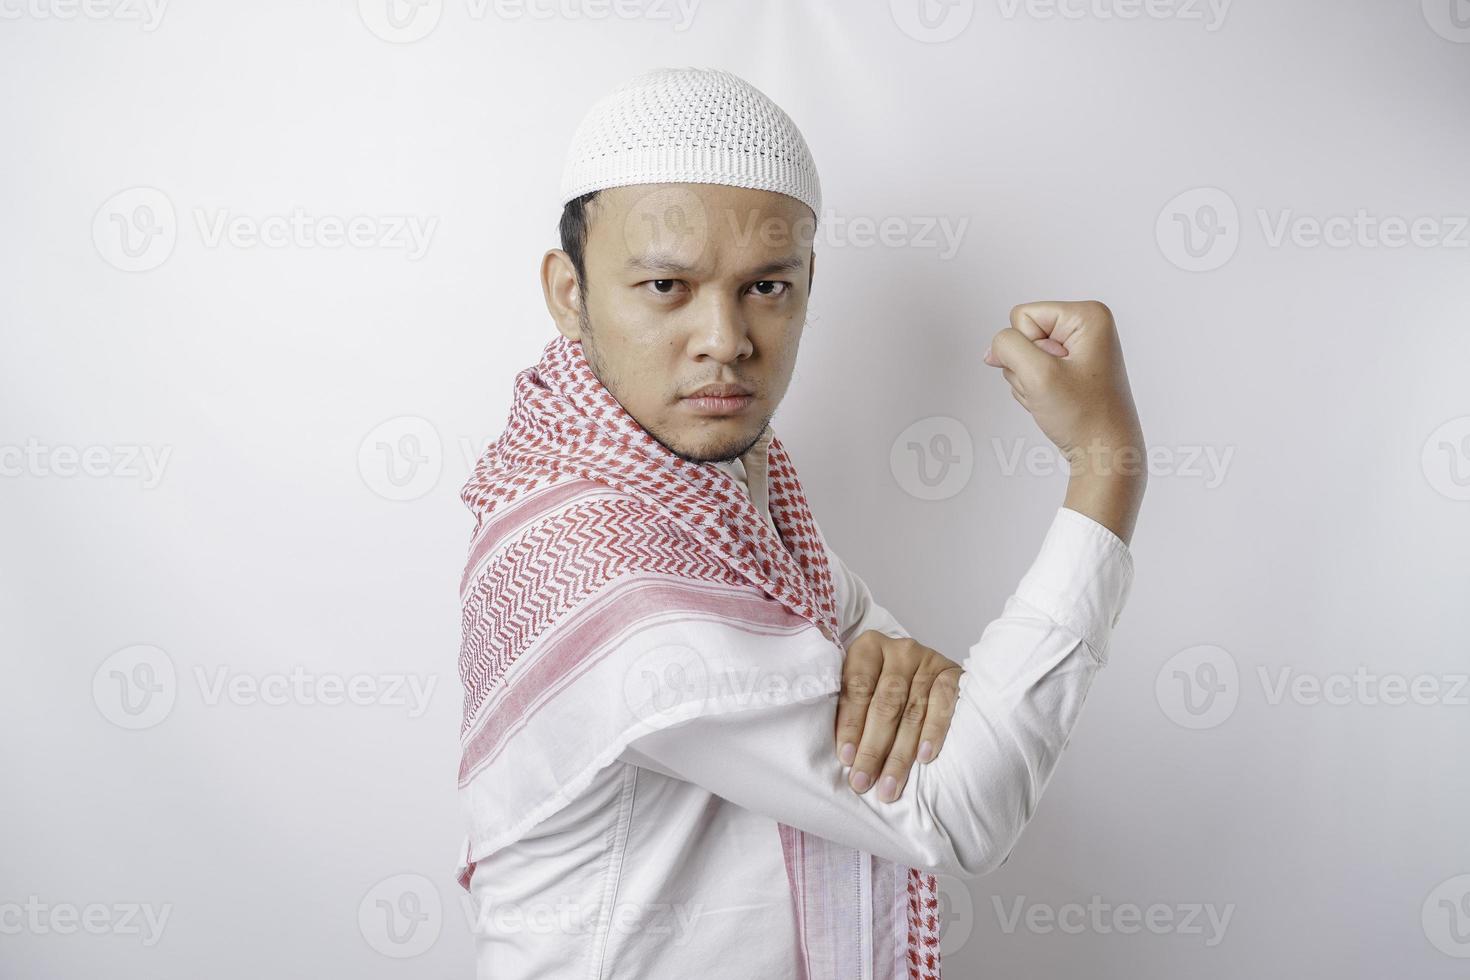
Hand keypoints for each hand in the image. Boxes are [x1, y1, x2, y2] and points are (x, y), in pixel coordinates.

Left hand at [834, 631, 961, 803]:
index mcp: (869, 647)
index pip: (857, 688)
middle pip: (885, 704)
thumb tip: (844, 755)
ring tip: (889, 785)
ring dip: (900, 754)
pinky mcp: (953, 673)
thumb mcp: (862, 689)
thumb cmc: (885, 689)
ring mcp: (929, 661)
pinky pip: (944, 704)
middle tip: (864, 782)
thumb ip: (849, 709)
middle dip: (873, 748)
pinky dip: (934, 732)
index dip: (850, 725)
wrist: (927, 674)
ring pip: (912, 712)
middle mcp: (900, 651)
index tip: (846, 759)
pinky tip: (924, 757)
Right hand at [984, 300, 1146, 542]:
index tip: (1053, 372)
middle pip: (1023, 334)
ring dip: (1030, 381)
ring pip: (1024, 355)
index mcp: (1088, 315)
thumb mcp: (1037, 374)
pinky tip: (1056, 401)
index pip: (1022, 316)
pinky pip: (1033, 370)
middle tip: (1054, 388)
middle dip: (1027, 365)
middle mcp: (1086, 325)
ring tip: (1056, 397)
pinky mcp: (1070, 367)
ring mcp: (1078, 348)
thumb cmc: (1084, 416)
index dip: (1025, 348)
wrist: (1104, 452)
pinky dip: (1036, 389)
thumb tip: (994, 348)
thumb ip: (1006, 347)